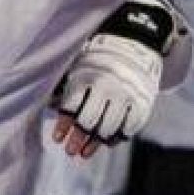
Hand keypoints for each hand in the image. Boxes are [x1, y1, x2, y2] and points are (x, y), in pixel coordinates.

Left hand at [51, 34, 161, 157]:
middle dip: (77, 138)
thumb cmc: (100, 56)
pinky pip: (129, 128)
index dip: (63, 125)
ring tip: (85, 153)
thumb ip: (66, 85)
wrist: (136, 41)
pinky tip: (108, 142)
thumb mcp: (79, 64)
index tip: (57, 139)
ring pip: (109, 128)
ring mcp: (127, 96)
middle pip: (89, 120)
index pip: (71, 106)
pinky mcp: (143, 102)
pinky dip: (118, 137)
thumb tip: (50, 106)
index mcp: (88, 76)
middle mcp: (107, 86)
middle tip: (70, 150)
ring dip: (95, 143)